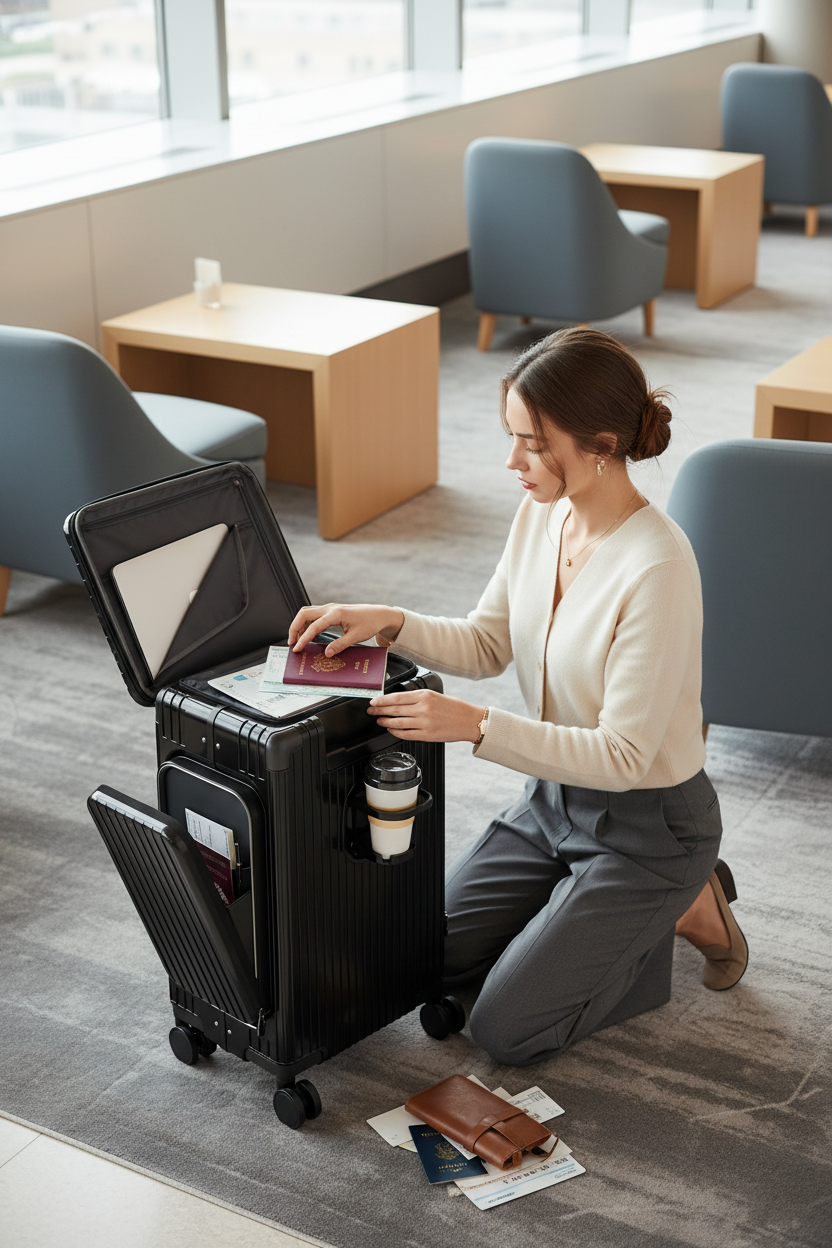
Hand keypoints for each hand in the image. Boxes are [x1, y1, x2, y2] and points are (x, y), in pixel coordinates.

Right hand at [288, 603, 403, 655]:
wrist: (379, 614)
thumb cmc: (370, 623)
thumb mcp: (356, 637)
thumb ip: (340, 645)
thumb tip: (327, 654)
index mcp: (336, 614)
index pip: (314, 626)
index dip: (303, 639)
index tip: (297, 649)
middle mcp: (330, 608)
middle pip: (304, 614)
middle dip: (294, 628)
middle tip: (292, 643)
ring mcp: (330, 608)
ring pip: (307, 613)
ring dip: (299, 625)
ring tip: (297, 640)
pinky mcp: (331, 611)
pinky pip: (314, 615)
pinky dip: (307, 624)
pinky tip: (309, 635)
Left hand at [367, 689, 485, 743]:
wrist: (470, 720)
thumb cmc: (455, 707)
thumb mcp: (436, 695)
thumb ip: (418, 698)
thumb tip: (398, 701)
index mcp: (425, 695)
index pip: (396, 697)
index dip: (382, 700)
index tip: (373, 701)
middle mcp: (423, 708)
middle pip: (394, 709)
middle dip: (379, 710)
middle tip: (370, 710)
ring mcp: (424, 723)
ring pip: (397, 722)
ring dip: (385, 721)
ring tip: (379, 720)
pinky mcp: (427, 735)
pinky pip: (406, 734)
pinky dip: (395, 731)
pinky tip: (391, 729)